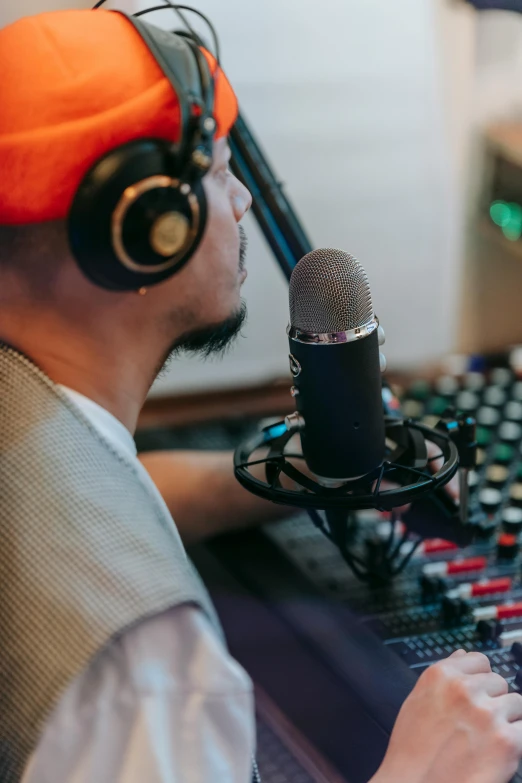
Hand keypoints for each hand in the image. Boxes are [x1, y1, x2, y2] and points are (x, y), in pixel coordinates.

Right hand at [371, 650, 521, 782]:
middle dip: (493, 700)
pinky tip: (496, 752)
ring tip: (486, 740)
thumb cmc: (412, 751)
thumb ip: (443, 676)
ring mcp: (487, 714)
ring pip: (516, 703)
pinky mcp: (506, 741)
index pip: (479, 660)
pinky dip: (515, 740)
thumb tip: (462, 656)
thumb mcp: (417, 701)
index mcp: (441, 675)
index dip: (479, 680)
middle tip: (477, 725)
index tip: (477, 694)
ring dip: (506, 719)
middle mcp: (464, 689)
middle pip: (499, 682)